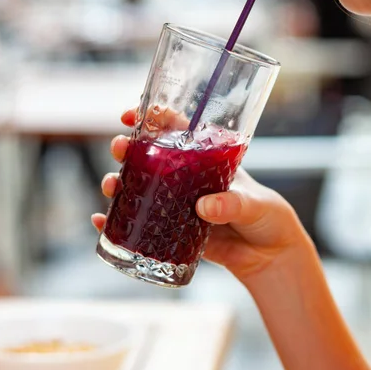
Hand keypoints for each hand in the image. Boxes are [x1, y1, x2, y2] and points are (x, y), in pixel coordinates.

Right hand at [92, 109, 308, 284]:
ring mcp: (176, 203)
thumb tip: (203, 206)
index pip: (176, 130)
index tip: (132, 113)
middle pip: (150, 156)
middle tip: (120, 148)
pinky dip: (118, 222)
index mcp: (207, 159)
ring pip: (139, 187)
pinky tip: (101, 221)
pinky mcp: (171, 230)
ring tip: (111, 186)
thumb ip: (232, 203)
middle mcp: (186, 177)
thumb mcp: (255, 204)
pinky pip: (140, 223)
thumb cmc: (268, 217)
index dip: (152, 118)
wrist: (269, 256)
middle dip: (128, 149)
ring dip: (118, 182)